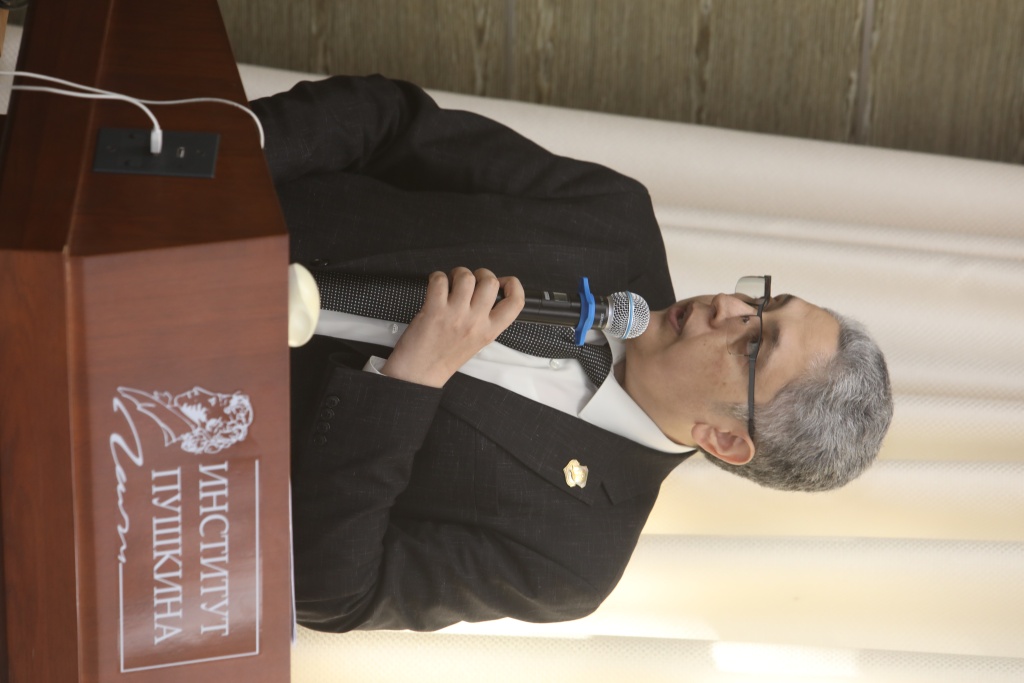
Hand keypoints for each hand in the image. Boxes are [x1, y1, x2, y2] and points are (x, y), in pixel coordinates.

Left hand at [382, 267, 524, 386]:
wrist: (419, 374)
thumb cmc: (443, 359)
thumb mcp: (477, 342)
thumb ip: (485, 320)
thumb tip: (486, 293)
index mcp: (489, 331)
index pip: (515, 303)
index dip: (514, 285)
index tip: (505, 281)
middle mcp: (475, 322)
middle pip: (490, 282)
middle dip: (481, 274)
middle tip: (472, 281)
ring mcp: (455, 315)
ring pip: (466, 276)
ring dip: (458, 274)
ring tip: (451, 283)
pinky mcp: (434, 310)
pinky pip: (440, 280)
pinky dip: (437, 277)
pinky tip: (436, 287)